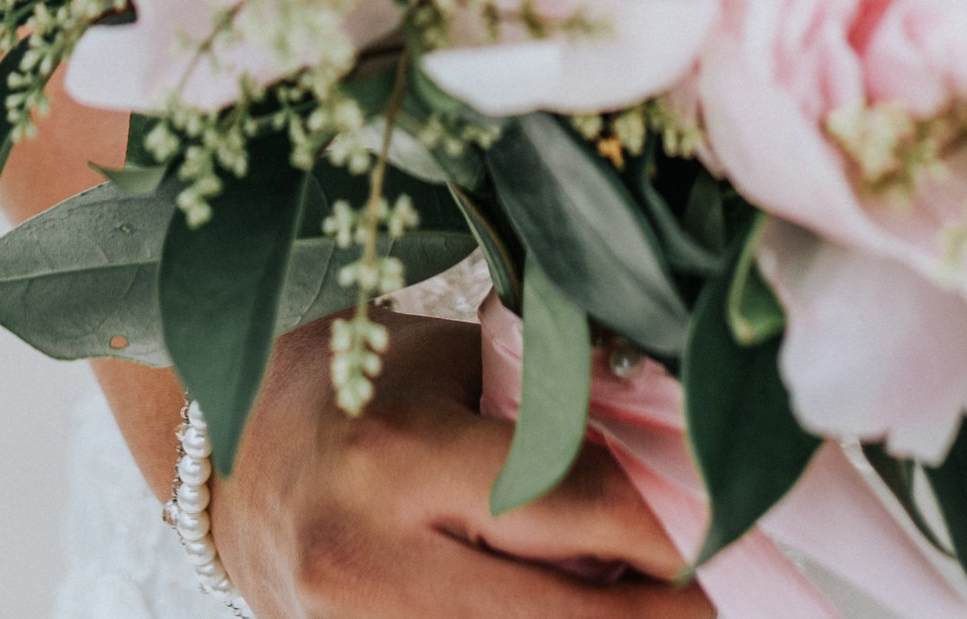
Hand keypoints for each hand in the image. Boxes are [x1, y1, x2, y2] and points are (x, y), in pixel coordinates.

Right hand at [213, 317, 689, 615]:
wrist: (238, 462)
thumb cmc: (363, 390)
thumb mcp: (456, 372)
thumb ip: (551, 421)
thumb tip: (680, 478)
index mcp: (399, 458)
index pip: (575, 508)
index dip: (670, 530)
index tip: (729, 525)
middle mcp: (370, 565)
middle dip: (660, 616)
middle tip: (709, 597)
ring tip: (646, 604)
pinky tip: (578, 611)